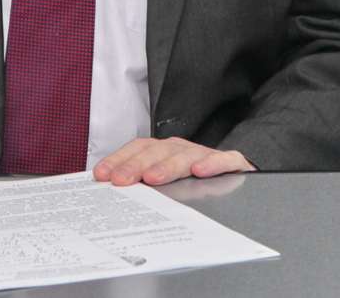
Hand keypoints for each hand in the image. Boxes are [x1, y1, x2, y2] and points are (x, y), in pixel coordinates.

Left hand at [93, 136, 255, 186]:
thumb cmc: (194, 182)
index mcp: (163, 151)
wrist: (238, 176)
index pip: (137, 149)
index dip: (119, 159)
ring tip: (153, 178)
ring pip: (185, 155)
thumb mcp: (166, 183)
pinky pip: (224, 160)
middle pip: (157, 152)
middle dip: (136, 165)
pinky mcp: (232, 164)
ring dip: (168, 165)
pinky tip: (200, 172)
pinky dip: (212, 164)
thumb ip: (142, 184)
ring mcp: (205, 155)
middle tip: (121, 180)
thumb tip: (109, 191)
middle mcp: (182, 149)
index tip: (102, 175)